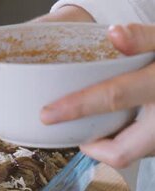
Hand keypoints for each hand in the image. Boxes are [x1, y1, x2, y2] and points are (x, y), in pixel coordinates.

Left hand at [40, 24, 154, 168]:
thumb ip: (143, 38)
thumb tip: (114, 33)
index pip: (114, 98)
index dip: (78, 107)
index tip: (48, 115)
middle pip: (121, 152)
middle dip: (92, 147)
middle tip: (77, 129)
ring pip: (131, 155)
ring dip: (109, 144)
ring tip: (98, 122)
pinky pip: (140, 149)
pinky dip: (125, 140)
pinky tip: (120, 121)